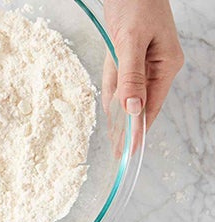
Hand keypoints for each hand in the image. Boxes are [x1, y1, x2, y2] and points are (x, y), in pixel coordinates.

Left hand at [102, 0, 183, 152]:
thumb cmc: (135, 4)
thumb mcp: (131, 41)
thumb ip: (131, 76)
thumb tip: (132, 109)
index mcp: (165, 65)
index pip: (151, 105)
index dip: (139, 129)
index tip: (131, 150)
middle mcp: (156, 66)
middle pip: (139, 103)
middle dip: (128, 127)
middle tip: (119, 152)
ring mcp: (141, 60)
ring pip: (127, 92)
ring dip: (120, 114)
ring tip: (114, 140)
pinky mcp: (127, 53)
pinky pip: (119, 78)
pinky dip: (113, 93)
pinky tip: (111, 111)